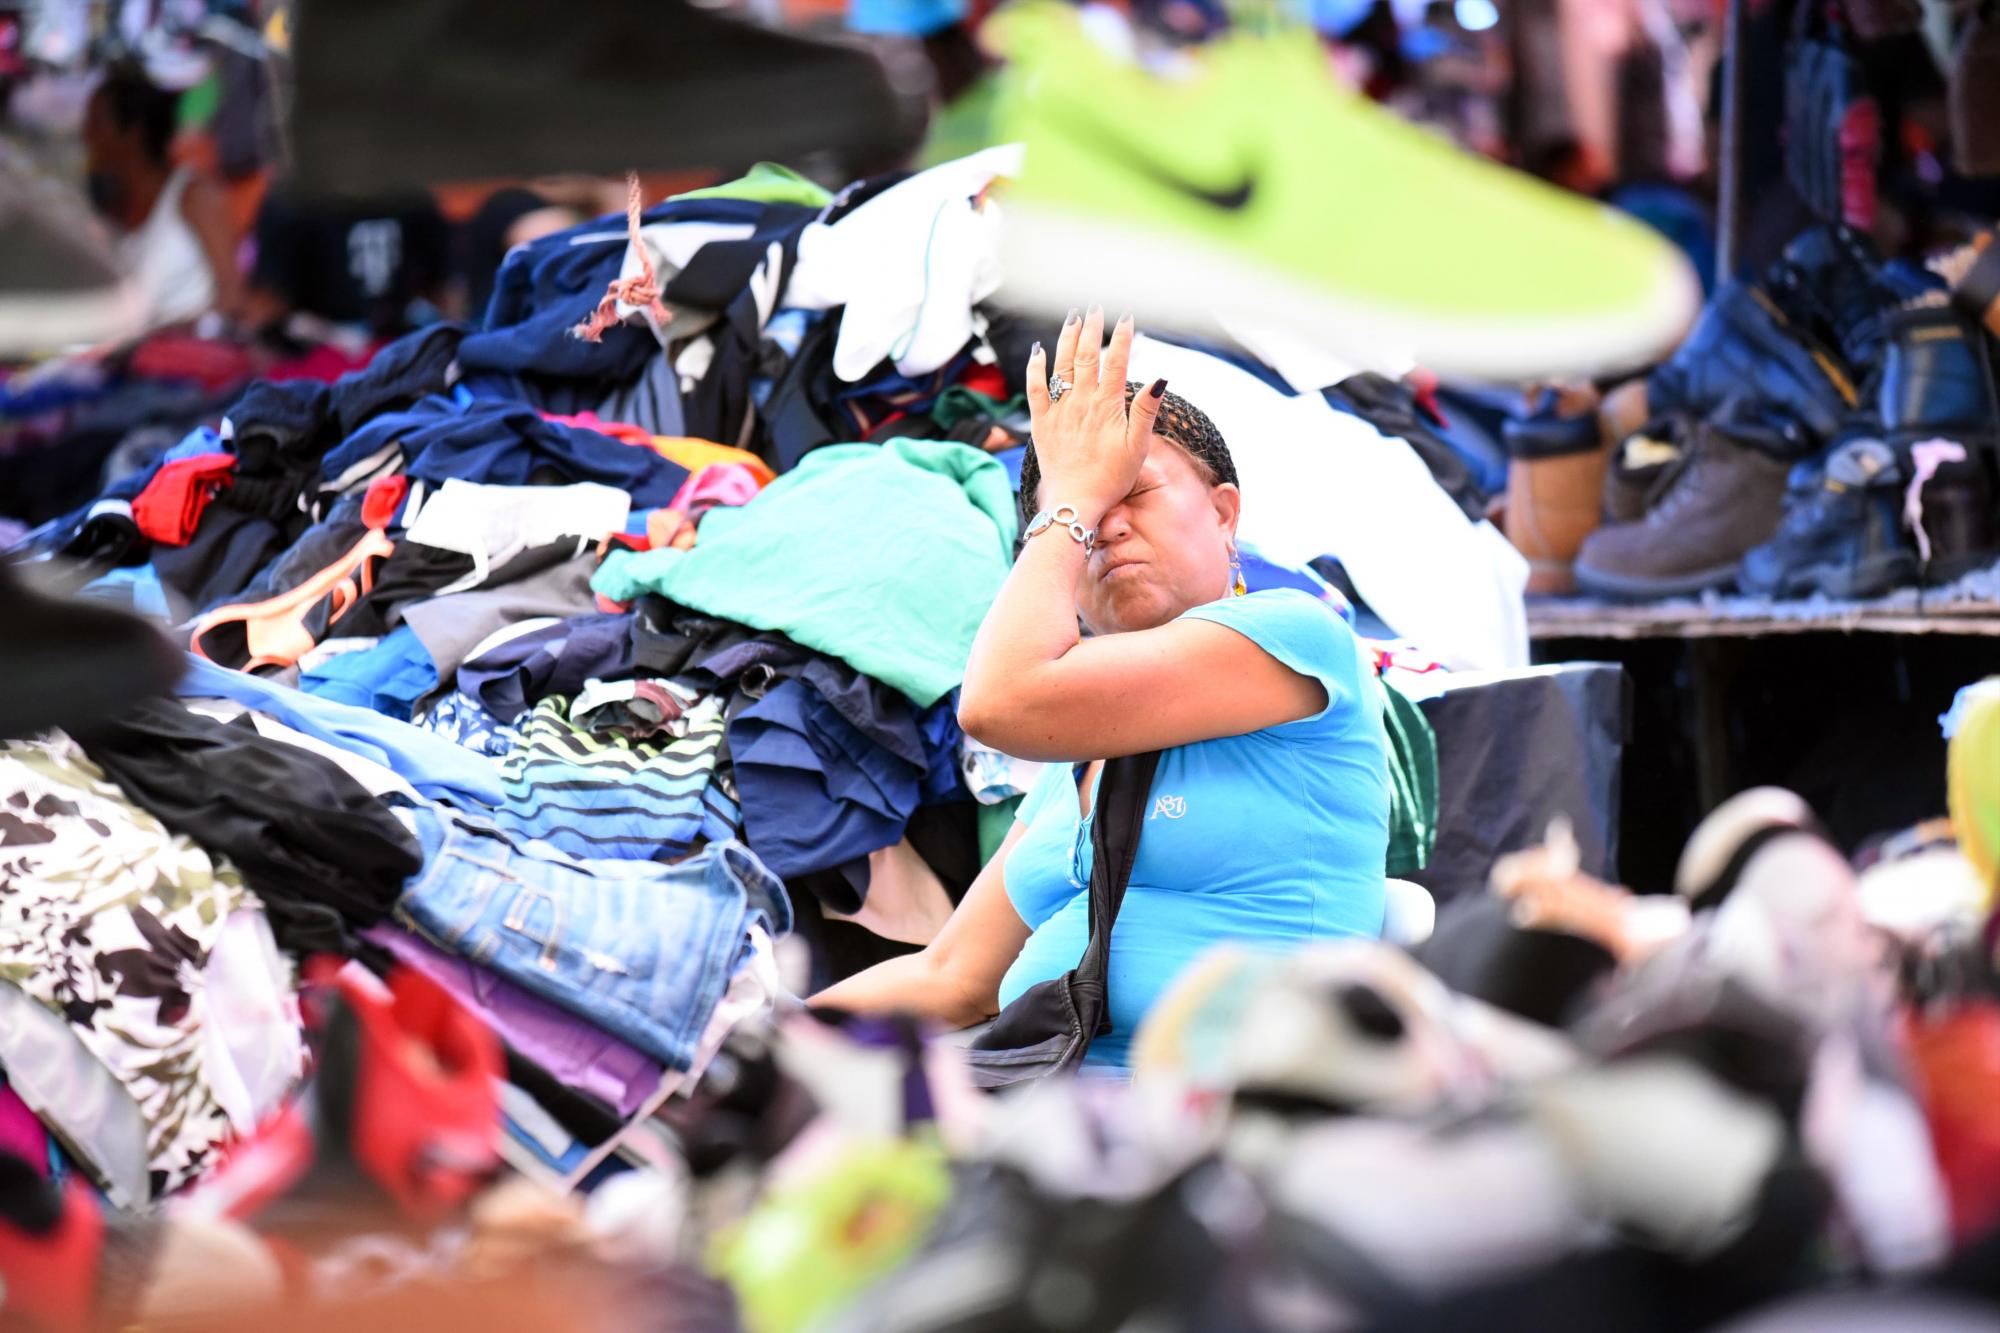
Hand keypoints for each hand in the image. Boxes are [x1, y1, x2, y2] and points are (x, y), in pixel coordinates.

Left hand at [1024, 308, 1165, 517]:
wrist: (1075, 501)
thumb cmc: (1111, 478)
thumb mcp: (1137, 447)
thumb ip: (1146, 411)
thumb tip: (1160, 379)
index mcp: (1107, 406)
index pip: (1116, 362)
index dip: (1122, 337)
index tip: (1126, 317)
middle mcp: (1081, 402)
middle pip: (1087, 356)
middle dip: (1092, 330)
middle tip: (1096, 309)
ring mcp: (1059, 411)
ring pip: (1062, 365)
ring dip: (1068, 339)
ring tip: (1073, 319)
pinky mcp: (1041, 423)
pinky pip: (1035, 388)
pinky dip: (1036, 368)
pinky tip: (1038, 352)